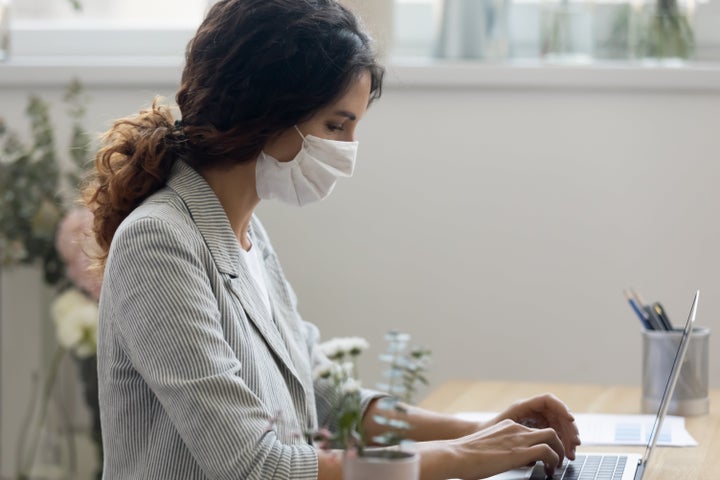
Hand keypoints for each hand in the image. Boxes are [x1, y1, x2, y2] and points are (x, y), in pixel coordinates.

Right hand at [449, 418, 565, 478]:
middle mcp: (515, 428)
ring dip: (559, 452)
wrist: (457, 455)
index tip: (544, 456)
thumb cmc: (465, 455)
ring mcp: (518, 438)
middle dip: (557, 445)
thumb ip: (500, 448)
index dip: (543, 442)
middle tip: (557, 460)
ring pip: (552, 437)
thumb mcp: (487, 446)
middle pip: (547, 430)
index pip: (533, 430)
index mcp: (506, 426)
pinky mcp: (520, 451)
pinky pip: (547, 451)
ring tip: (556, 466)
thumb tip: (506, 460)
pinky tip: (549, 470)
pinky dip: (553, 460)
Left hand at [493, 393, 580, 460]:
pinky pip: (554, 436)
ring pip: (559, 427)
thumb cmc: (489, 433)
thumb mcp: (506, 428)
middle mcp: (533, 411)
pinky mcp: (537, 432)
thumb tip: (543, 439)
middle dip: (569, 429)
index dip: (561, 407)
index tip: (570, 419)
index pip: (548, 400)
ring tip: (571, 454)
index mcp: (524, 406)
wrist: (479, 443)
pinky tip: (565, 455)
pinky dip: (561, 445)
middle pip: (557, 416)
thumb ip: (524, 431)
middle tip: (575, 444)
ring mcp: (536, 421)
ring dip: (567, 440)